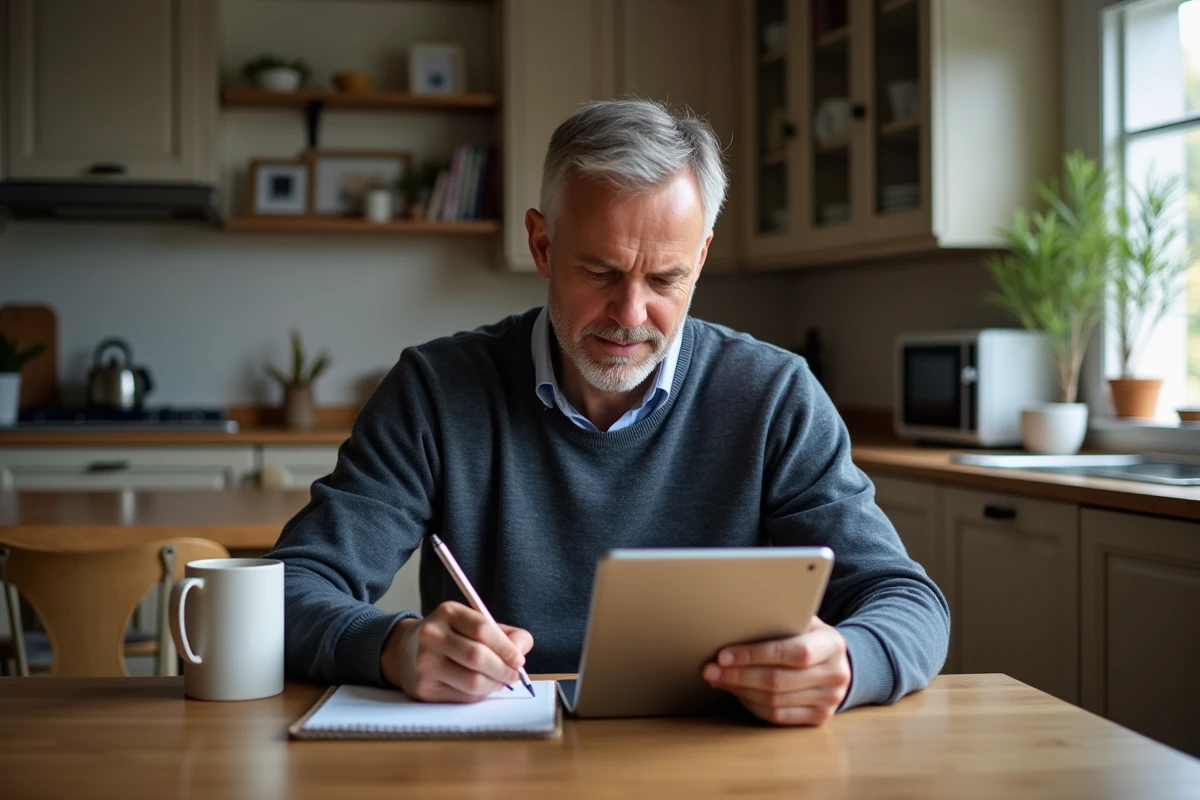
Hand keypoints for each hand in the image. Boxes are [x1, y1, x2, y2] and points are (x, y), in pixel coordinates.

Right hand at [380, 601, 533, 702]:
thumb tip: (522, 649)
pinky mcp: (423, 688)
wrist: (404, 651)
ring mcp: (424, 662)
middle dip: (503, 669)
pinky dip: (479, 694)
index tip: (519, 659)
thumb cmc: (449, 637)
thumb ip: (504, 633)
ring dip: (494, 685)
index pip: (482, 629)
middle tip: (515, 675)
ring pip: (471, 681)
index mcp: (448, 612)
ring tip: (500, 681)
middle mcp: (432, 635)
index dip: (506, 647)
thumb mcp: (472, 624)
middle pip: (477, 656)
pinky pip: (462, 696)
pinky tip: (480, 687)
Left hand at [702, 616, 850, 725]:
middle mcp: (835, 675)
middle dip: (738, 675)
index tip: (723, 655)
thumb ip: (779, 621)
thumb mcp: (803, 622)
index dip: (754, 655)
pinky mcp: (819, 718)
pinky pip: (778, 716)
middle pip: (778, 681)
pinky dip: (752, 704)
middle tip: (710, 669)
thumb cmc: (810, 636)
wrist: (839, 663)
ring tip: (717, 679)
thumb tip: (735, 622)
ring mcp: (829, 700)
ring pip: (774, 701)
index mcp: (832, 644)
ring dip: (740, 691)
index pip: (792, 652)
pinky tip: (736, 692)